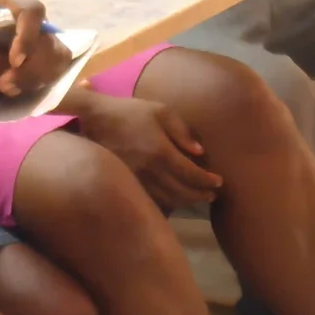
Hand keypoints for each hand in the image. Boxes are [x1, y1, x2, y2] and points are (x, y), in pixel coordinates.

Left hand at [0, 0, 61, 98]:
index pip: (31, 10)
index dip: (27, 37)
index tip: (13, 61)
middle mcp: (26, 5)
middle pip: (47, 35)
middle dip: (32, 64)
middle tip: (6, 84)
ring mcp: (34, 25)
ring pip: (54, 50)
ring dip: (35, 74)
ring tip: (7, 89)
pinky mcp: (36, 42)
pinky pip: (51, 60)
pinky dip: (38, 76)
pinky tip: (14, 88)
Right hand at [72, 93, 221, 209]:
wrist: (95, 119)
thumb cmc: (131, 112)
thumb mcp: (161, 111)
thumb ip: (182, 131)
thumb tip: (200, 152)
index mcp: (161, 151)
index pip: (191, 174)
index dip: (207, 181)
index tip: (219, 183)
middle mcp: (149, 170)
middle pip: (181, 191)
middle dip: (200, 195)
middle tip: (212, 195)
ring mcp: (136, 179)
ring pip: (166, 199)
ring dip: (185, 201)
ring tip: (196, 198)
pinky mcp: (126, 183)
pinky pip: (150, 200)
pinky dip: (167, 203)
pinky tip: (174, 198)